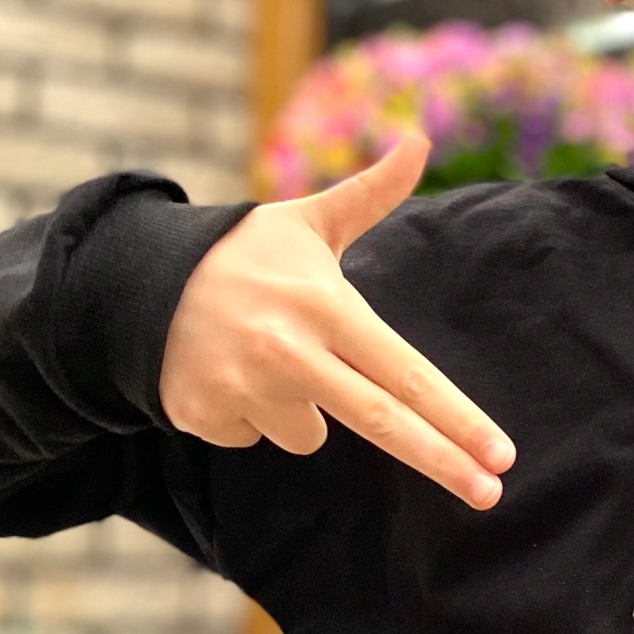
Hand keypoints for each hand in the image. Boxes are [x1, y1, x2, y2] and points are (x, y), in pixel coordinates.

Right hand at [159, 133, 514, 510]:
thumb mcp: (308, 222)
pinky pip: (257, 438)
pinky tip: (227, 373)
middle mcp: (291, 351)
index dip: (458, 417)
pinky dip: (251, 415)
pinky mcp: (208, 415)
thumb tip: (420, 138)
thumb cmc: (242, 254)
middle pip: (384, 423)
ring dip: (300, 408)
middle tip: (490, 496)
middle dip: (443, 462)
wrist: (133, 281)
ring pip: (310, 434)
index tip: (500, 453)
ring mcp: (248, 388)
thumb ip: (372, 193)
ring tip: (264, 356)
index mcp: (326, 306)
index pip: (407, 372)